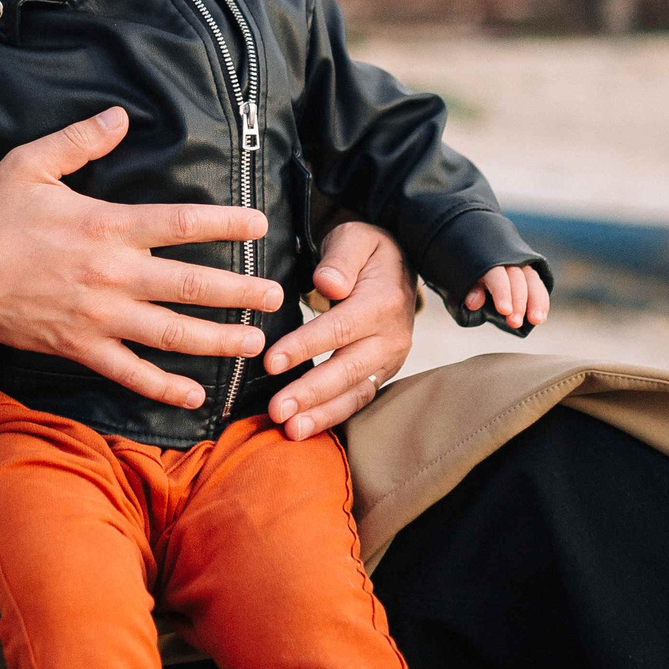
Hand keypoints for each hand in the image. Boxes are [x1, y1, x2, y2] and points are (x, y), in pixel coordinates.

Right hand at [0, 108, 279, 408]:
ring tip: (254, 343)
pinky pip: (130, 373)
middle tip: (278, 296)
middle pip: (190, 285)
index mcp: (105, 225)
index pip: (180, 222)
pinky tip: (197, 394)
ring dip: (218, 340)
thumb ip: (80, 140)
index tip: (260, 224)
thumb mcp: (30, 164)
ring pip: (171, 333)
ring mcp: (97, 316)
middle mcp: (110, 274)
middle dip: (241, 292)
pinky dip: (164, 387)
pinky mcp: (80, 347)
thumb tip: (121, 114)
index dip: (225, 222)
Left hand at [259, 221, 418, 440]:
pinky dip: (332, 416)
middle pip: (347, 369)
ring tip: (290, 431)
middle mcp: (391, 336)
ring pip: (355, 392)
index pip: (339, 328)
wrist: (396, 267)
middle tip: (276, 411)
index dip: (304, 347)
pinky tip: (305, 428)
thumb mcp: (355, 238)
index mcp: (383, 302)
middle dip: (310, 393)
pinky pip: (357, 399)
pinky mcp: (380, 373)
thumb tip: (329, 284)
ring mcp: (389, 359)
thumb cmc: (365, 251)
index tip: (271, 362)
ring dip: (322, 414)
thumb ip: (341, 259)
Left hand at [462, 264, 550, 331]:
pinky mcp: (527, 271)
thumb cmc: (461, 273)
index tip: (504, 310)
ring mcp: (518, 262)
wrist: (468, 249)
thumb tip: (474, 302)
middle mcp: (504, 257)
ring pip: (531, 279)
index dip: (501, 292)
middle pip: (516, 278)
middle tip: (515, 322)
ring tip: (536, 320)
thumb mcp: (456, 280)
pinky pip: (538, 284)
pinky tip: (540, 317)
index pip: (495, 275)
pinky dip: (541, 300)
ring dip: (536, 301)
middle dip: (518, 301)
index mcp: (483, 258)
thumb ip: (467, 291)